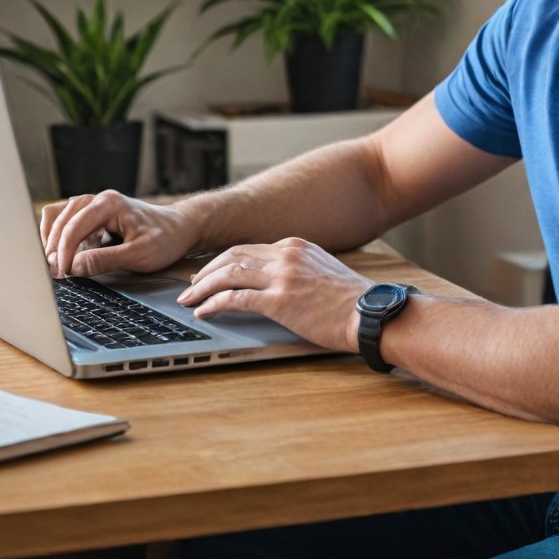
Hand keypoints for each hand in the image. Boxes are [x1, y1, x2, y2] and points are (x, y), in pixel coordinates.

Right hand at [41, 191, 197, 278]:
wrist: (181, 229)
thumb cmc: (165, 239)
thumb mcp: (139, 254)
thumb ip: (106, 260)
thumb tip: (75, 267)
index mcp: (109, 204)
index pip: (74, 226)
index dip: (64, 252)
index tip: (62, 274)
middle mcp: (99, 200)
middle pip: (61, 218)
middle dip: (54, 247)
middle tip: (55, 273)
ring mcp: (95, 206)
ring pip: (60, 215)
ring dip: (53, 238)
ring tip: (54, 263)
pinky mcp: (94, 216)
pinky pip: (67, 220)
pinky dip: (59, 235)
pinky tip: (63, 254)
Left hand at [177, 237, 370, 352]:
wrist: (370, 312)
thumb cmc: (352, 300)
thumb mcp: (322, 270)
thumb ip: (298, 268)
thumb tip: (277, 281)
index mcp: (295, 245)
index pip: (248, 248)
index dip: (223, 262)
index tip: (209, 274)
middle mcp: (285, 254)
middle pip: (232, 256)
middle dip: (206, 271)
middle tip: (190, 285)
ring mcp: (282, 276)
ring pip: (228, 273)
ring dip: (202, 287)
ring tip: (188, 299)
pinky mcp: (279, 300)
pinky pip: (235, 298)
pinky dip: (214, 303)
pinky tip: (204, 311)